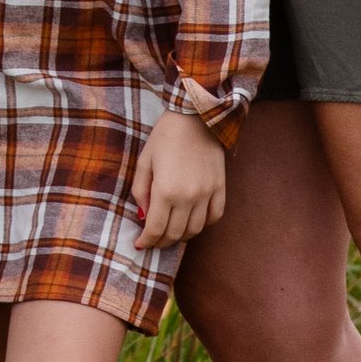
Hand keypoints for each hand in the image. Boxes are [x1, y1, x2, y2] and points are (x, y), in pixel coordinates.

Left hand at [131, 106, 229, 245]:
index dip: (146, 241)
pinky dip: (204, 224)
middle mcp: (188, 197)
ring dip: (181, 236)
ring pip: (195, 229)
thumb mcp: (144, 161)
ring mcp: (207, 193)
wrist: (196, 116)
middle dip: (161, 242)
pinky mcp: (220, 187)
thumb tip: (143, 216)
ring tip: (171, 233)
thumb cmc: (165, 136)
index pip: (156, 229)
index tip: (140, 244)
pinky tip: (193, 221)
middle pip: (175, 233)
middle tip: (153, 241)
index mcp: (165, 190)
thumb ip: (140, 191)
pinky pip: (215, 216)